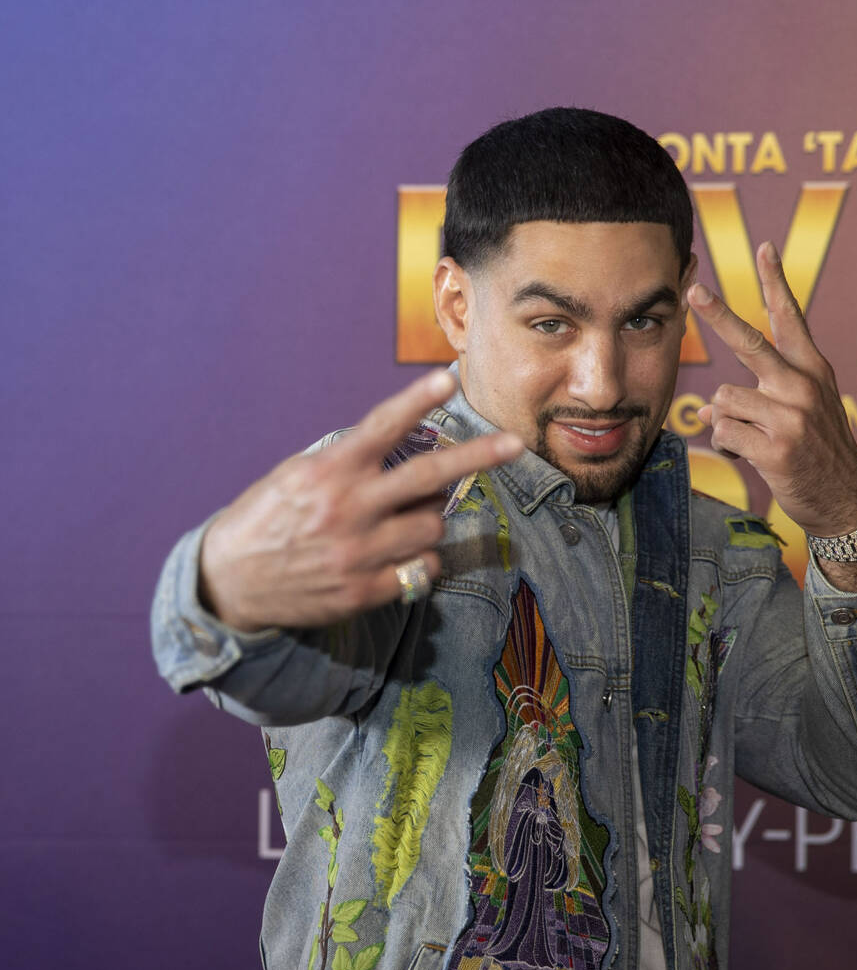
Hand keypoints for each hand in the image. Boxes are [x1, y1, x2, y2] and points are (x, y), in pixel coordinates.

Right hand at [198, 370, 522, 631]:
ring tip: (404, 518)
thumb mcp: (297, 475)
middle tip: (515, 444)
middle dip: (478, 457)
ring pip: (433, 525)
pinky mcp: (364, 590)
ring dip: (431, 517)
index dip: (418, 400)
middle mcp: (348, 508)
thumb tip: (407, 449)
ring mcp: (358, 552)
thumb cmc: (269, 519)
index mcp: (329, 471)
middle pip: (429, 477)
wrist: (228, 582)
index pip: (382, 427)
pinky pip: (423, 568)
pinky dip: (422, 558)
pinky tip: (400, 554)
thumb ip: (349, 461)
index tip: (450, 379)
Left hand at [689, 242, 856, 588]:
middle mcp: (803, 387)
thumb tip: (710, 407)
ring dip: (726, 423)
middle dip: (718, 316)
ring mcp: (791, 417)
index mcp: (814, 370)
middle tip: (694, 291)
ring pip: (724, 401)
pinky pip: (725, 434)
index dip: (775, 282)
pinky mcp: (776, 450)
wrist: (847, 500)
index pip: (792, 318)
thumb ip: (767, 394)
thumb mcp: (807, 411)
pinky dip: (728, 448)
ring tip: (749, 441)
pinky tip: (749, 458)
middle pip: (750, 344)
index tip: (765, 248)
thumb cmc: (820, 454)